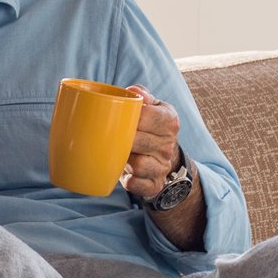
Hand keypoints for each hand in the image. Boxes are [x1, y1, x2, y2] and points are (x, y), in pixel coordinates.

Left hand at [118, 84, 181, 199]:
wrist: (163, 156)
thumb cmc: (150, 126)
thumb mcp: (151, 106)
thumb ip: (141, 95)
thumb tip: (132, 91)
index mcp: (169, 120)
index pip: (146, 116)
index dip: (126, 117)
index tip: (114, 117)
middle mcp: (169, 143)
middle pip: (139, 140)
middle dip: (122, 139)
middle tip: (109, 136)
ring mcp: (163, 166)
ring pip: (139, 165)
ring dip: (124, 160)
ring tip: (116, 153)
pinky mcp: (155, 185)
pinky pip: (138, 186)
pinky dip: (129, 181)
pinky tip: (124, 173)